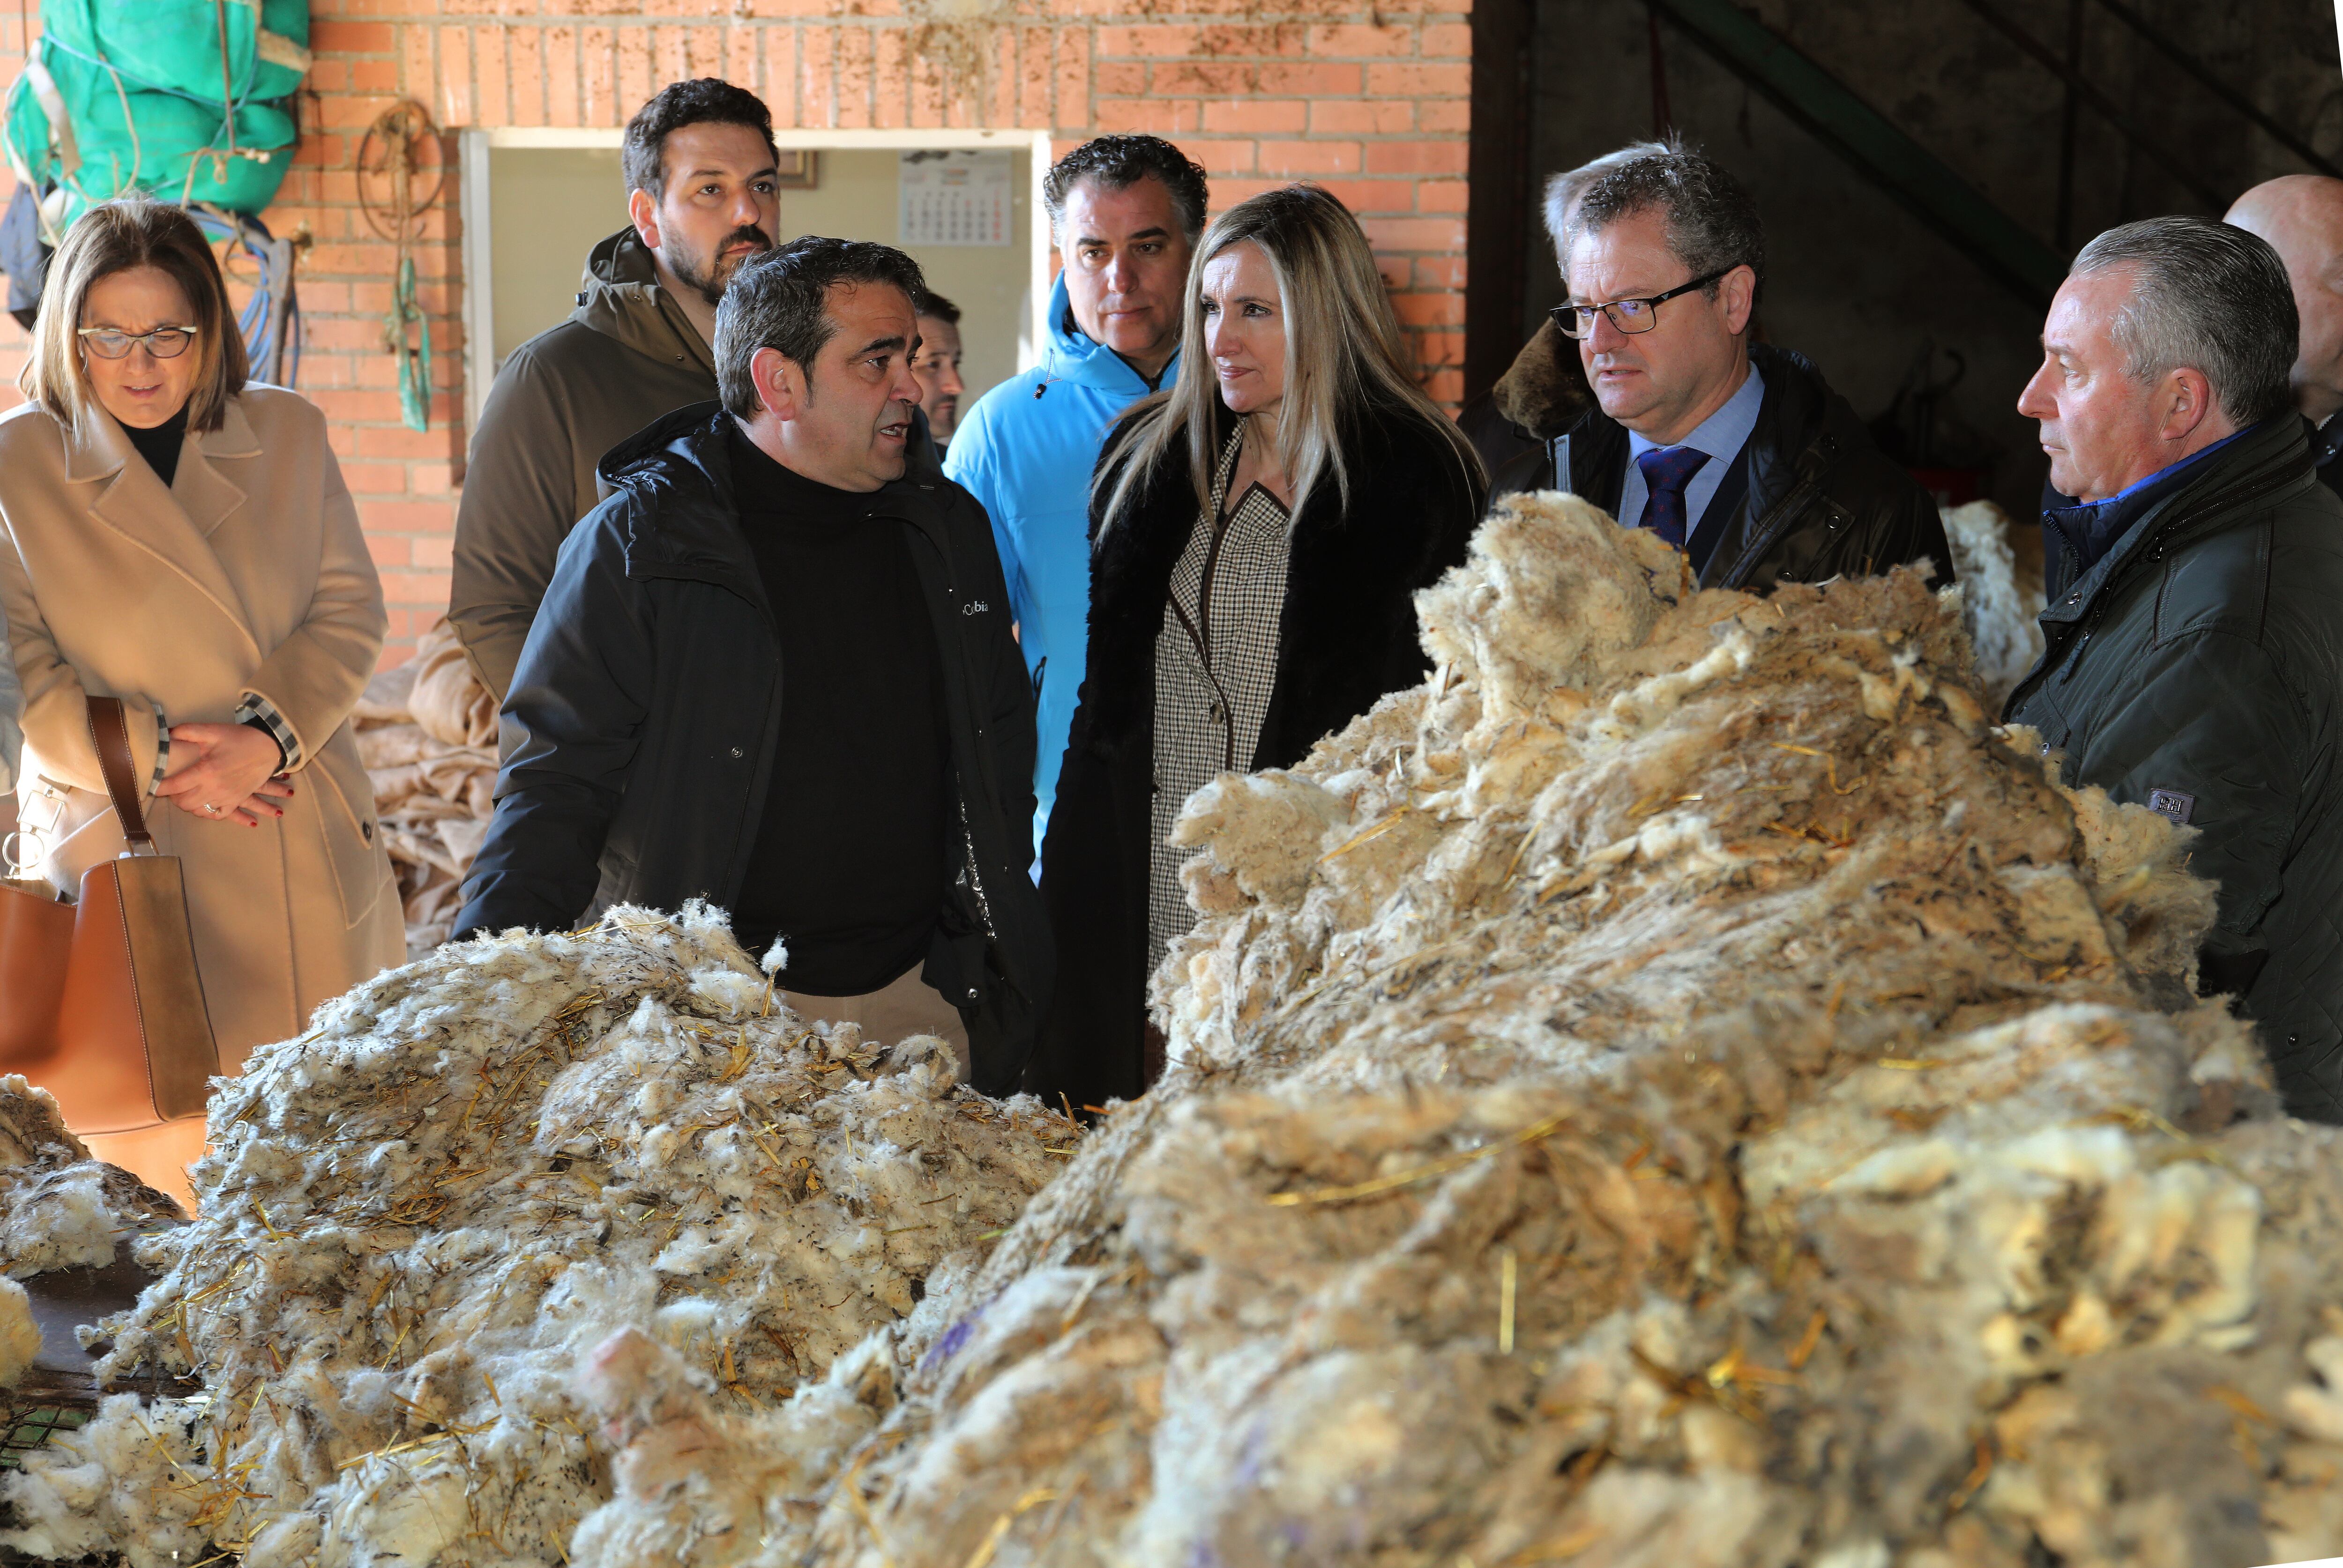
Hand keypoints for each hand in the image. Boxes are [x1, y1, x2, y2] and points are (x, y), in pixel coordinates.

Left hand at [154, 722, 294, 826]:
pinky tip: (203, 806)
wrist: (270, 747)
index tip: (151, 784)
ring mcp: (227, 797)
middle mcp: (215, 788)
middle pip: (183, 802)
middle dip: (172, 797)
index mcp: (206, 771)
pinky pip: (217, 815)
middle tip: (170, 788)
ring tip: (184, 795)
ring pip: (198, 810)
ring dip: (188, 805)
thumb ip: (187, 732)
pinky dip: (207, 813)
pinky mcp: (236, 801)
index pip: (173, 786)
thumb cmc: (240, 738)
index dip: (158, 787)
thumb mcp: (213, 730)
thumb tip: (166, 734)